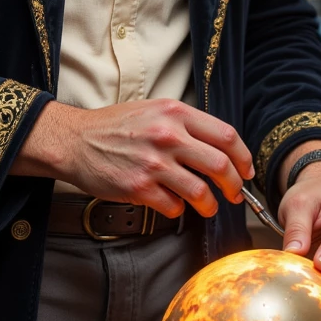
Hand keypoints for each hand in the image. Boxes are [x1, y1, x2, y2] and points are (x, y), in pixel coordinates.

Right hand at [12, 98, 253, 218]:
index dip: (243, 157)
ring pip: (201, 191)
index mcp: (175, 113)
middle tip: (234, 194)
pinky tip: (174, 205)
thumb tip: (218, 147)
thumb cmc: (114, 127)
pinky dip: (179, 210)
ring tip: (208, 207)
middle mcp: (168, 135)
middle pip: (220, 164)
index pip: (226, 135)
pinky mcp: (139, 187)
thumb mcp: (153, 111)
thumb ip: (184, 124)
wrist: (74, 140)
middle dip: (234, 185)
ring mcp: (154, 162)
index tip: (246, 170)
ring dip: (210, 204)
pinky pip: (174, 206)